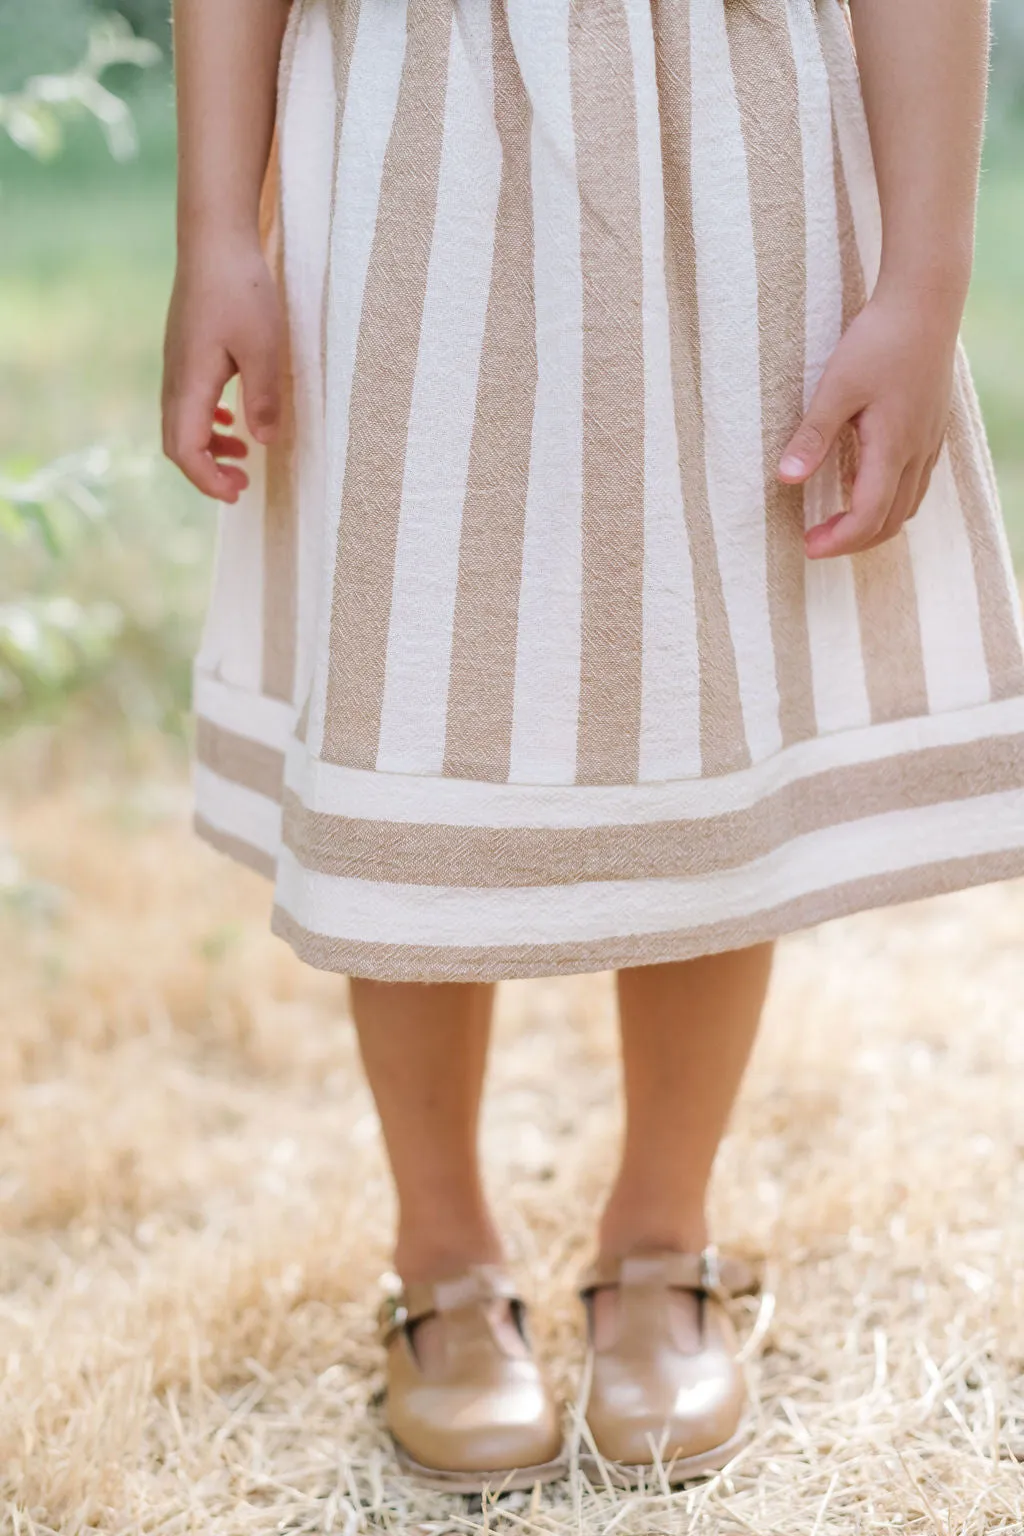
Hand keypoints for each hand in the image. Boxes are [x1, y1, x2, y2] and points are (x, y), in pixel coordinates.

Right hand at [162, 236, 281, 502]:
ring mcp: (177, 365)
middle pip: (176, 443)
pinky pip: (188, 402)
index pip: (185, 450)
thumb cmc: (240, 289)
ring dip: (208, 448)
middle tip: (242, 486)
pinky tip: (233, 421)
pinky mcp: (185, 353)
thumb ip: (263, 397)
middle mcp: (175, 378)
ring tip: (244, 458)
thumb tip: (264, 442)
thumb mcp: (263, 346)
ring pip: (181, 423)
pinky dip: (208, 423)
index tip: (238, 493)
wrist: (214, 240)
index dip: (208, 480)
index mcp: (190, 383)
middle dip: (206, 473)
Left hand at [777, 284, 960, 559]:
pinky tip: (862, 487)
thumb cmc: (879, 340)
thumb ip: (813, 436)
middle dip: (853, 541)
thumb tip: (786, 479)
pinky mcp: (932, 430)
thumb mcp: (836, 387)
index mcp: (892, 447)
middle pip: (891, 522)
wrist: (926, 302)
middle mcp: (917, 452)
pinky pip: (915, 484)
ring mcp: (929, 442)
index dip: (838, 540)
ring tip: (837, 523)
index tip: (807, 546)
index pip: (869, 517)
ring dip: (873, 524)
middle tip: (815, 541)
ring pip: (907, 506)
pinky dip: (889, 500)